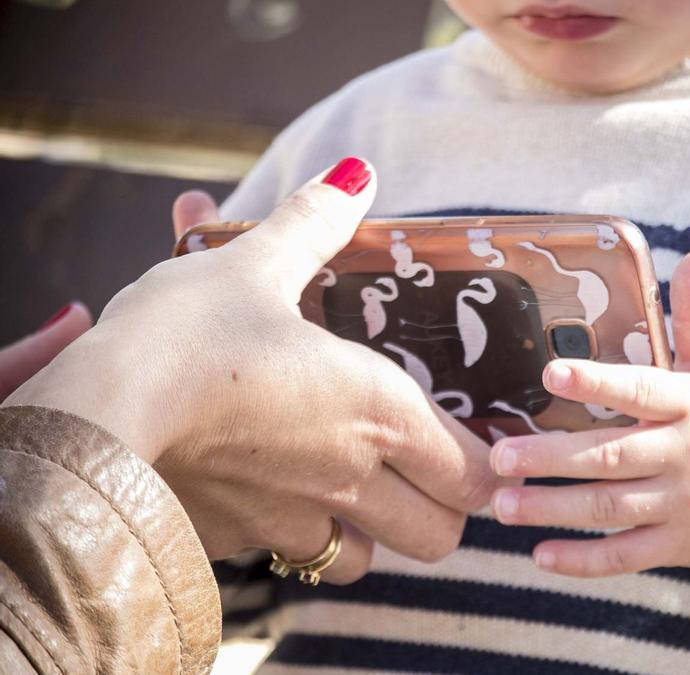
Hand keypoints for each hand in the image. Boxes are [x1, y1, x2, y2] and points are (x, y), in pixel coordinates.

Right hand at [5, 158, 502, 582]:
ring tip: (351, 488)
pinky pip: (287, 558)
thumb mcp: (254, 264)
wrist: (95, 414)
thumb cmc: (188, 335)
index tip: (475, 442)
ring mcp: (294, 522)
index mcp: (380, 411)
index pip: (477, 473)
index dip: (487, 463)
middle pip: (442, 535)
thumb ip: (313, 224)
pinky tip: (270, 492)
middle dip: (444, 509)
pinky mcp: (236, 544)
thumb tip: (356, 175)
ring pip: (367, 560)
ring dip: (373, 533)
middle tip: (423, 471)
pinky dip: (294, 536)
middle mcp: (351, 479)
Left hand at [488, 252, 689, 576]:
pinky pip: (626, 556)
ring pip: (609, 509)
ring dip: (552, 508)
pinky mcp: (677, 544)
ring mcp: (681, 505)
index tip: (552, 371)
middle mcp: (683, 455)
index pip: (640, 390)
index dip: (597, 381)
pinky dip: (584, 561)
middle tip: (499, 456)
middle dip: (550, 459)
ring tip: (501, 504)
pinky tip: (540, 557)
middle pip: (610, 457)